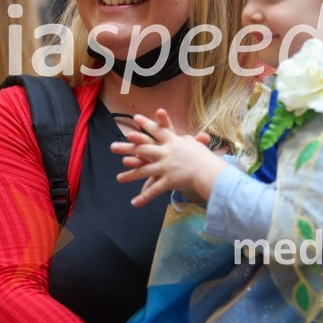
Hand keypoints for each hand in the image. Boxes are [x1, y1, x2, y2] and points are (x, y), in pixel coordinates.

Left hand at [110, 109, 225, 206]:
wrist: (209, 171)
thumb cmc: (206, 158)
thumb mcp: (197, 146)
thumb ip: (192, 141)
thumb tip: (196, 136)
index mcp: (173, 142)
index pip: (157, 131)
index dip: (146, 125)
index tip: (135, 119)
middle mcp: (166, 153)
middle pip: (142, 149)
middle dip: (126, 148)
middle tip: (112, 147)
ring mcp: (165, 166)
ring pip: (143, 171)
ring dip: (130, 175)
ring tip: (119, 178)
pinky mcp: (167, 180)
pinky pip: (153, 190)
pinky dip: (144, 197)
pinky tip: (135, 203)